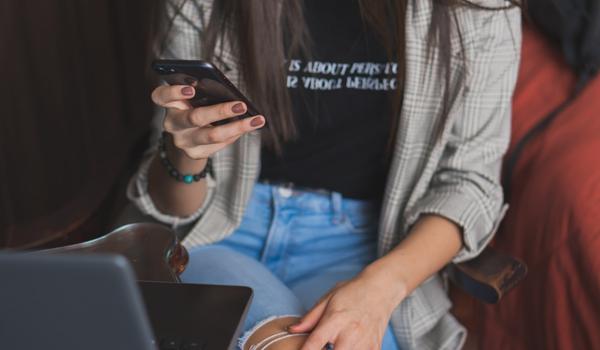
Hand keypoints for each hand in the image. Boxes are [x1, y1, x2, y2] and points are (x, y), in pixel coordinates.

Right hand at [151, 84, 264, 160]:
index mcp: (169, 104)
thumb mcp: (193, 99)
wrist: (187, 137)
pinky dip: (236, 134)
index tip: (192, 88)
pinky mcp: (195, 154)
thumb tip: (232, 94)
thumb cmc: (194, 108)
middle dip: (220, 111)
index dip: (174, 92)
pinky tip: (248, 127)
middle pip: (195, 117)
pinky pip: (220, 144)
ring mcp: (182, 141)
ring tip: (257, 120)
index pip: (161, 96)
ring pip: (212, 135)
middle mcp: (172, 124)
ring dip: (237, 127)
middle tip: (242, 105)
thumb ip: (204, 93)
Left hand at [289, 268, 407, 349]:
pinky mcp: (375, 348)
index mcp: (335, 320)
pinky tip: (347, 345)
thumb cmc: (351, 292)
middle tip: (322, 346)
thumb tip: (292, 330)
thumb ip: (310, 318)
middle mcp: (350, 334)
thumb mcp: (328, 299)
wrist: (381, 289)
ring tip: (335, 344)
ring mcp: (365, 343)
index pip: (315, 344)